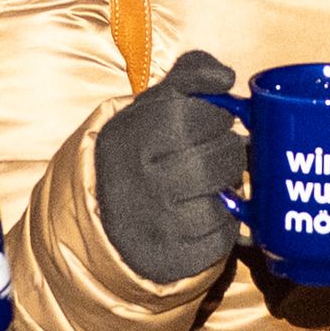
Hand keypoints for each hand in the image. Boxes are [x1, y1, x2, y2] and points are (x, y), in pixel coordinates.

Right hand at [93, 50, 247, 284]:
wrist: (101, 210)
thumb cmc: (140, 147)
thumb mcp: (153, 103)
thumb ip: (191, 73)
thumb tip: (226, 77)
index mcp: (138, 135)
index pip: (206, 116)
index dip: (216, 117)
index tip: (206, 121)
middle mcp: (145, 180)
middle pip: (225, 158)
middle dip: (228, 152)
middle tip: (212, 153)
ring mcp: (160, 223)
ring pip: (227, 199)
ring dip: (225, 189)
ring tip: (205, 183)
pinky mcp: (175, 257)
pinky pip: (224, 237)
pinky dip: (222, 224)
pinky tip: (200, 212)